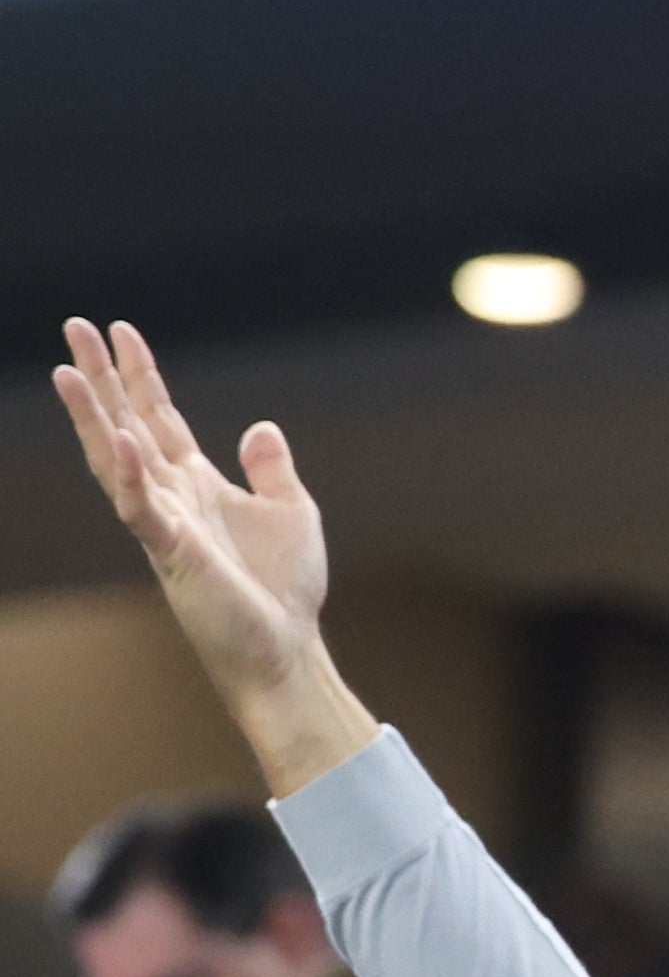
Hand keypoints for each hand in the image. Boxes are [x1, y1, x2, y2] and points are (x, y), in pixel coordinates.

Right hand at [50, 320, 378, 789]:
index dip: (139, 375)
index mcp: (197, 483)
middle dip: (101, 377)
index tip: (120, 330)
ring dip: (93, 416)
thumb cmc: (284, 589)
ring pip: (117, 459)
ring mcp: (166, 523)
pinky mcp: (173, 554)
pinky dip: (129, 475)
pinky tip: (119, 439)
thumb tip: (262, 427)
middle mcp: (172, 496)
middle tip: (75, 326)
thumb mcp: (291, 513)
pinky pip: (141, 509)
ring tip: (69, 372)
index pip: (159, 417)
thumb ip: (272, 471)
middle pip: (127, 422)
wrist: (286, 649)